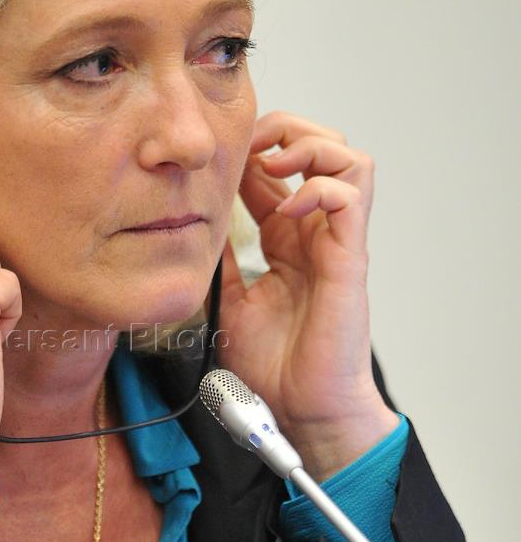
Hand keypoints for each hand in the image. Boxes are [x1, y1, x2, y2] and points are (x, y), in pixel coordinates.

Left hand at [218, 110, 399, 479]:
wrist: (302, 411)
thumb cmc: (276, 368)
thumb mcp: (230, 302)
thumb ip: (221, 264)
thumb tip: (192, 232)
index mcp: (287, 241)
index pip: (277, 171)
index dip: (251, 151)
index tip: (218, 159)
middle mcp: (315, 234)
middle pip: (323, 147)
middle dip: (286, 130)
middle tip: (251, 147)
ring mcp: (337, 243)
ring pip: (349, 158)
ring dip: (309, 146)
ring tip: (275, 165)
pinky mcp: (350, 259)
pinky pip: (350, 196)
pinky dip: (316, 187)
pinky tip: (286, 208)